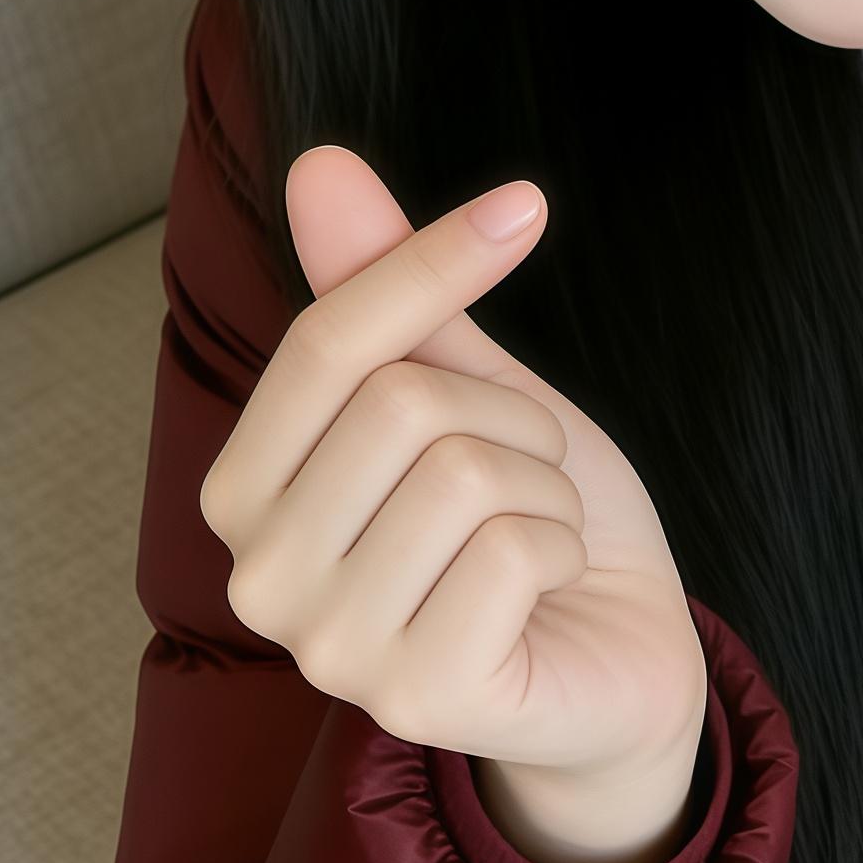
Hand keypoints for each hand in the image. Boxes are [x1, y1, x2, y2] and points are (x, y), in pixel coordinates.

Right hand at [198, 148, 706, 862]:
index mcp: (247, 492)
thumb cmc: (526, 520)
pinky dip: (562, 548)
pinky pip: (512, 551)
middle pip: (402, 405)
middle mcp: (260, 576)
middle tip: (524, 479)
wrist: (615, 657)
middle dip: (508, 417)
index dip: (432, 261)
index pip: (325, 342)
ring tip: (533, 536)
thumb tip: (321, 165)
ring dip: (541, 487)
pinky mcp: (416, 696)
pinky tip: (546, 593)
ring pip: (465, 474)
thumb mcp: (464, 388)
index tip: (523, 209)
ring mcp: (330, 648)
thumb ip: (388, 294)